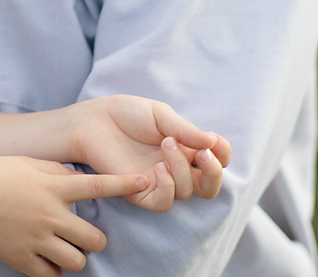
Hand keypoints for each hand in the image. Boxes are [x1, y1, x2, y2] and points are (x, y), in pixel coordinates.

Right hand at [0, 156, 147, 276]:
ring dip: (77, 256)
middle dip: (94, 238)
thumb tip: (80, 178)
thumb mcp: (29, 163)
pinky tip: (49, 260)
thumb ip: (58, 170)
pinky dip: (55, 270)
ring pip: (78, 261)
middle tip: (83, 234)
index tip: (146, 182)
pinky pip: (53, 275)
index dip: (124, 184)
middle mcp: (50, 215)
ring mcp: (38, 240)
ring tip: (65, 248)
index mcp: (53, 188)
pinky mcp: (23, 260)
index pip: (97, 186)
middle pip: (94, 238)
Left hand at [67, 95, 229, 211]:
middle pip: (209, 186)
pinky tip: (159, 169)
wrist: (95, 120)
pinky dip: (167, 188)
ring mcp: (159, 181)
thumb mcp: (160, 115)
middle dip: (213, 171)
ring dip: (182, 168)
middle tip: (202, 152)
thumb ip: (186, 130)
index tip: (213, 139)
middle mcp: (176, 168)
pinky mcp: (139, 192)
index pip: (217, 160)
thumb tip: (211, 142)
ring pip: (187, 192)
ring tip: (167, 143)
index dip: (222, 153)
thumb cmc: (127, 114)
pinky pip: (163, 203)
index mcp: (186, 148)